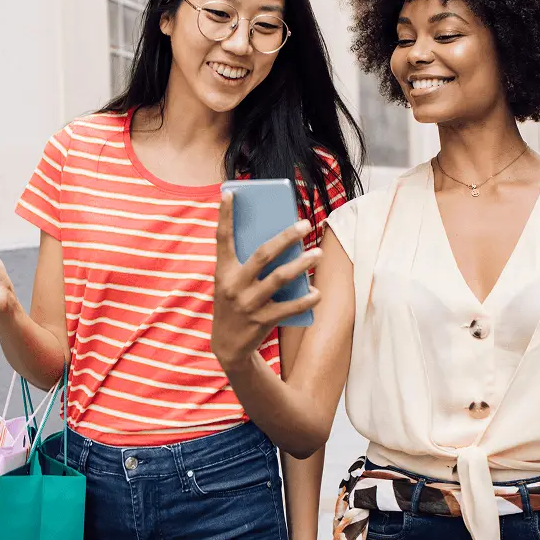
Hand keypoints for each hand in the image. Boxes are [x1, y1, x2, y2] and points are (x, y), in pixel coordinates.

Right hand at [211, 191, 322, 369]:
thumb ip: (246, 264)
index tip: (230, 194)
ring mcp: (248, 303)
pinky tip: (317, 293)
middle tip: (305, 224)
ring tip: (317, 253)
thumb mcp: (230, 282)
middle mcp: (234, 285)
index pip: (222, 238)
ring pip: (280, 278)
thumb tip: (280, 240)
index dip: (225, 215)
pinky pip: (288, 308)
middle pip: (263, 254)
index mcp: (223, 271)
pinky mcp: (261, 321)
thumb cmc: (234, 304)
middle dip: (286, 237)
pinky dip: (305, 300)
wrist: (227, 346)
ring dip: (302, 264)